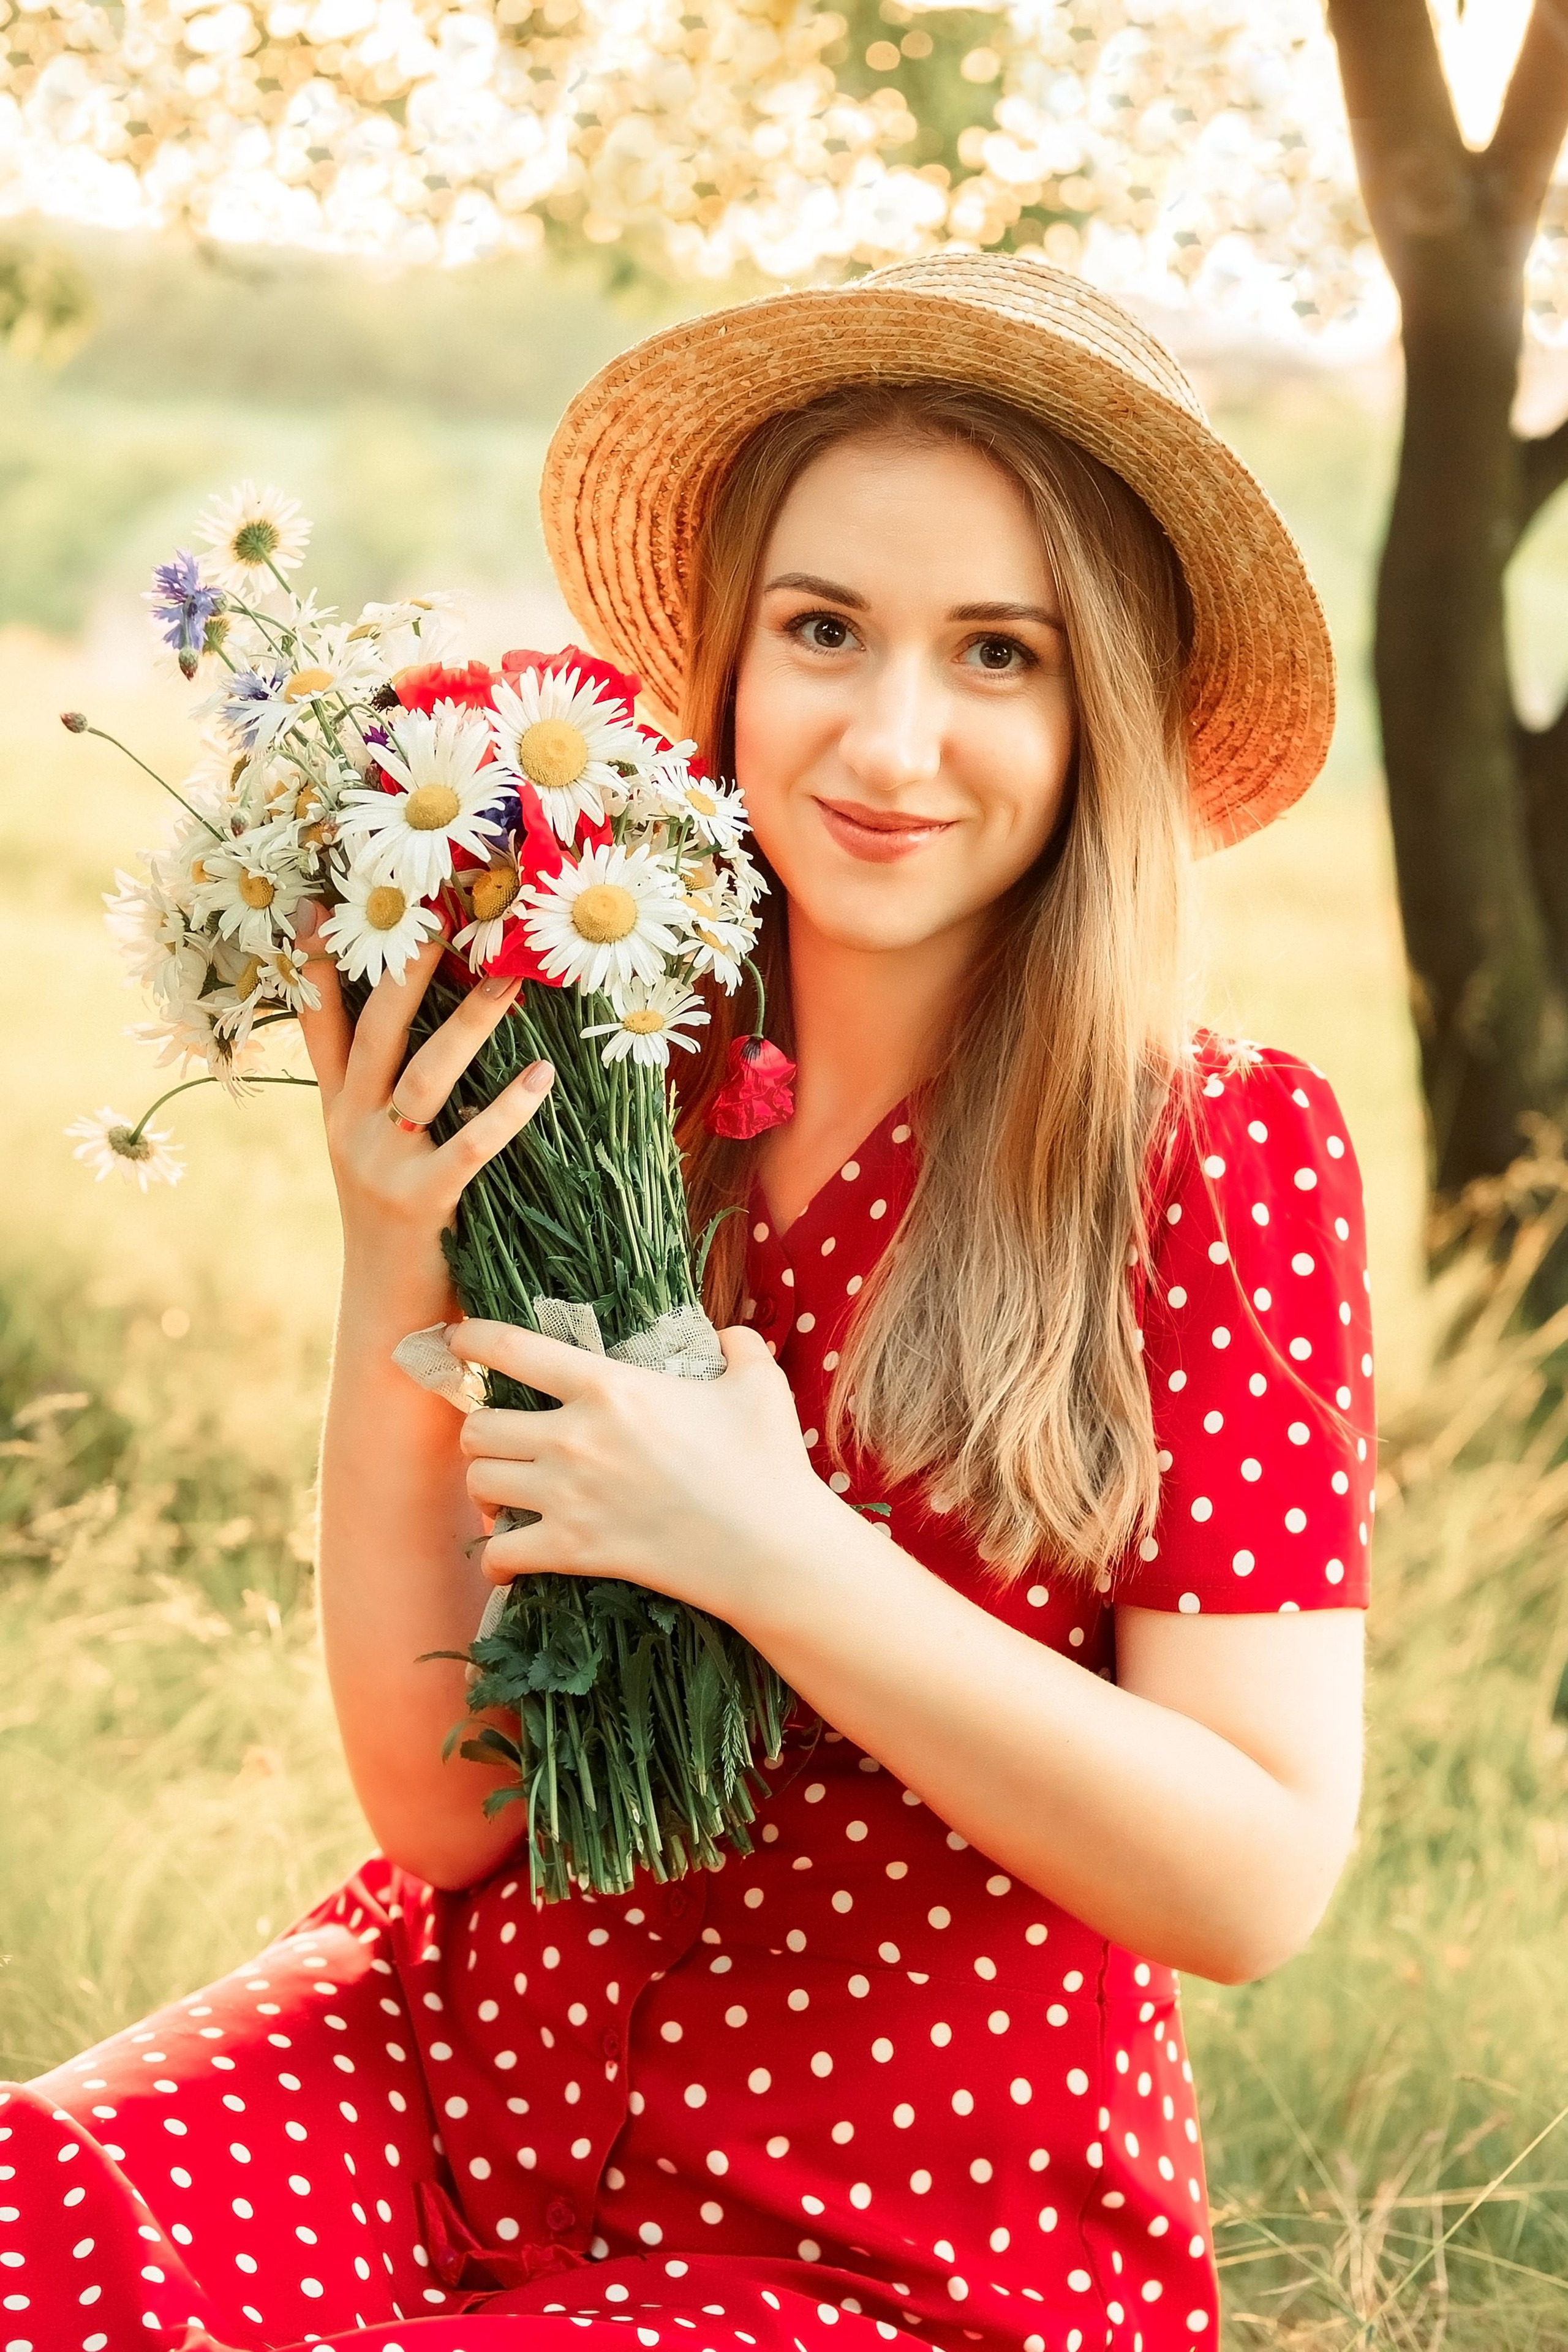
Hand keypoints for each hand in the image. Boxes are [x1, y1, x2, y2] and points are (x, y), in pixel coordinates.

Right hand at [295, 921, 555, 1298]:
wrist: (389, 1321)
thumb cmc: (404, 1228)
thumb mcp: (378, 1154)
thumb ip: (390, 1097)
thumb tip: (437, 1035)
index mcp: (338, 1111)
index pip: (319, 1024)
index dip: (317, 963)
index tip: (317, 902)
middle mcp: (351, 1129)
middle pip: (374, 1032)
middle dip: (405, 969)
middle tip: (441, 910)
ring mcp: (383, 1165)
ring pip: (423, 1078)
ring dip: (468, 1024)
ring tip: (511, 978)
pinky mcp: (423, 1204)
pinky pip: (469, 1147)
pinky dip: (507, 1112)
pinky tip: (542, 1078)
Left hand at [452, 1317, 841, 1626]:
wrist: (772, 1548)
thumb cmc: (767, 1461)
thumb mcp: (759, 1382)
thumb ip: (737, 1346)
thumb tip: (727, 1337)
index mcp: (609, 1386)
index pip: (510, 1349)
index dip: (471, 1339)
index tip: (460, 1340)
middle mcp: (574, 1438)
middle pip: (477, 1426)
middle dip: (480, 1429)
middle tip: (502, 1435)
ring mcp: (568, 1498)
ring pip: (478, 1483)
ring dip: (485, 1485)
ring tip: (504, 1489)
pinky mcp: (574, 1552)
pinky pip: (500, 1554)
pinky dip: (497, 1558)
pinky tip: (509, 1557)